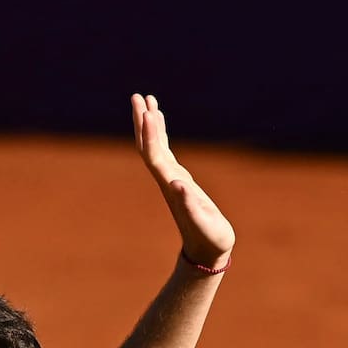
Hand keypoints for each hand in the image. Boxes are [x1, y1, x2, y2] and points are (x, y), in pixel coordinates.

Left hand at [131, 94, 234, 268]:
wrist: (205, 251)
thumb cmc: (209, 237)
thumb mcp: (205, 222)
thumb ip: (192, 205)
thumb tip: (178, 184)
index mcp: (171, 186)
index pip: (155, 155)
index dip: (151, 134)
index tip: (149, 112)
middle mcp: (167, 179)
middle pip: (148, 146)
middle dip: (142, 122)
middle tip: (137, 97)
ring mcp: (171, 178)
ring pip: (154, 146)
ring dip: (149, 124)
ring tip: (146, 101)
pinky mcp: (178, 179)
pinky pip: (164, 150)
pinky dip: (160, 133)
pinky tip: (159, 120)